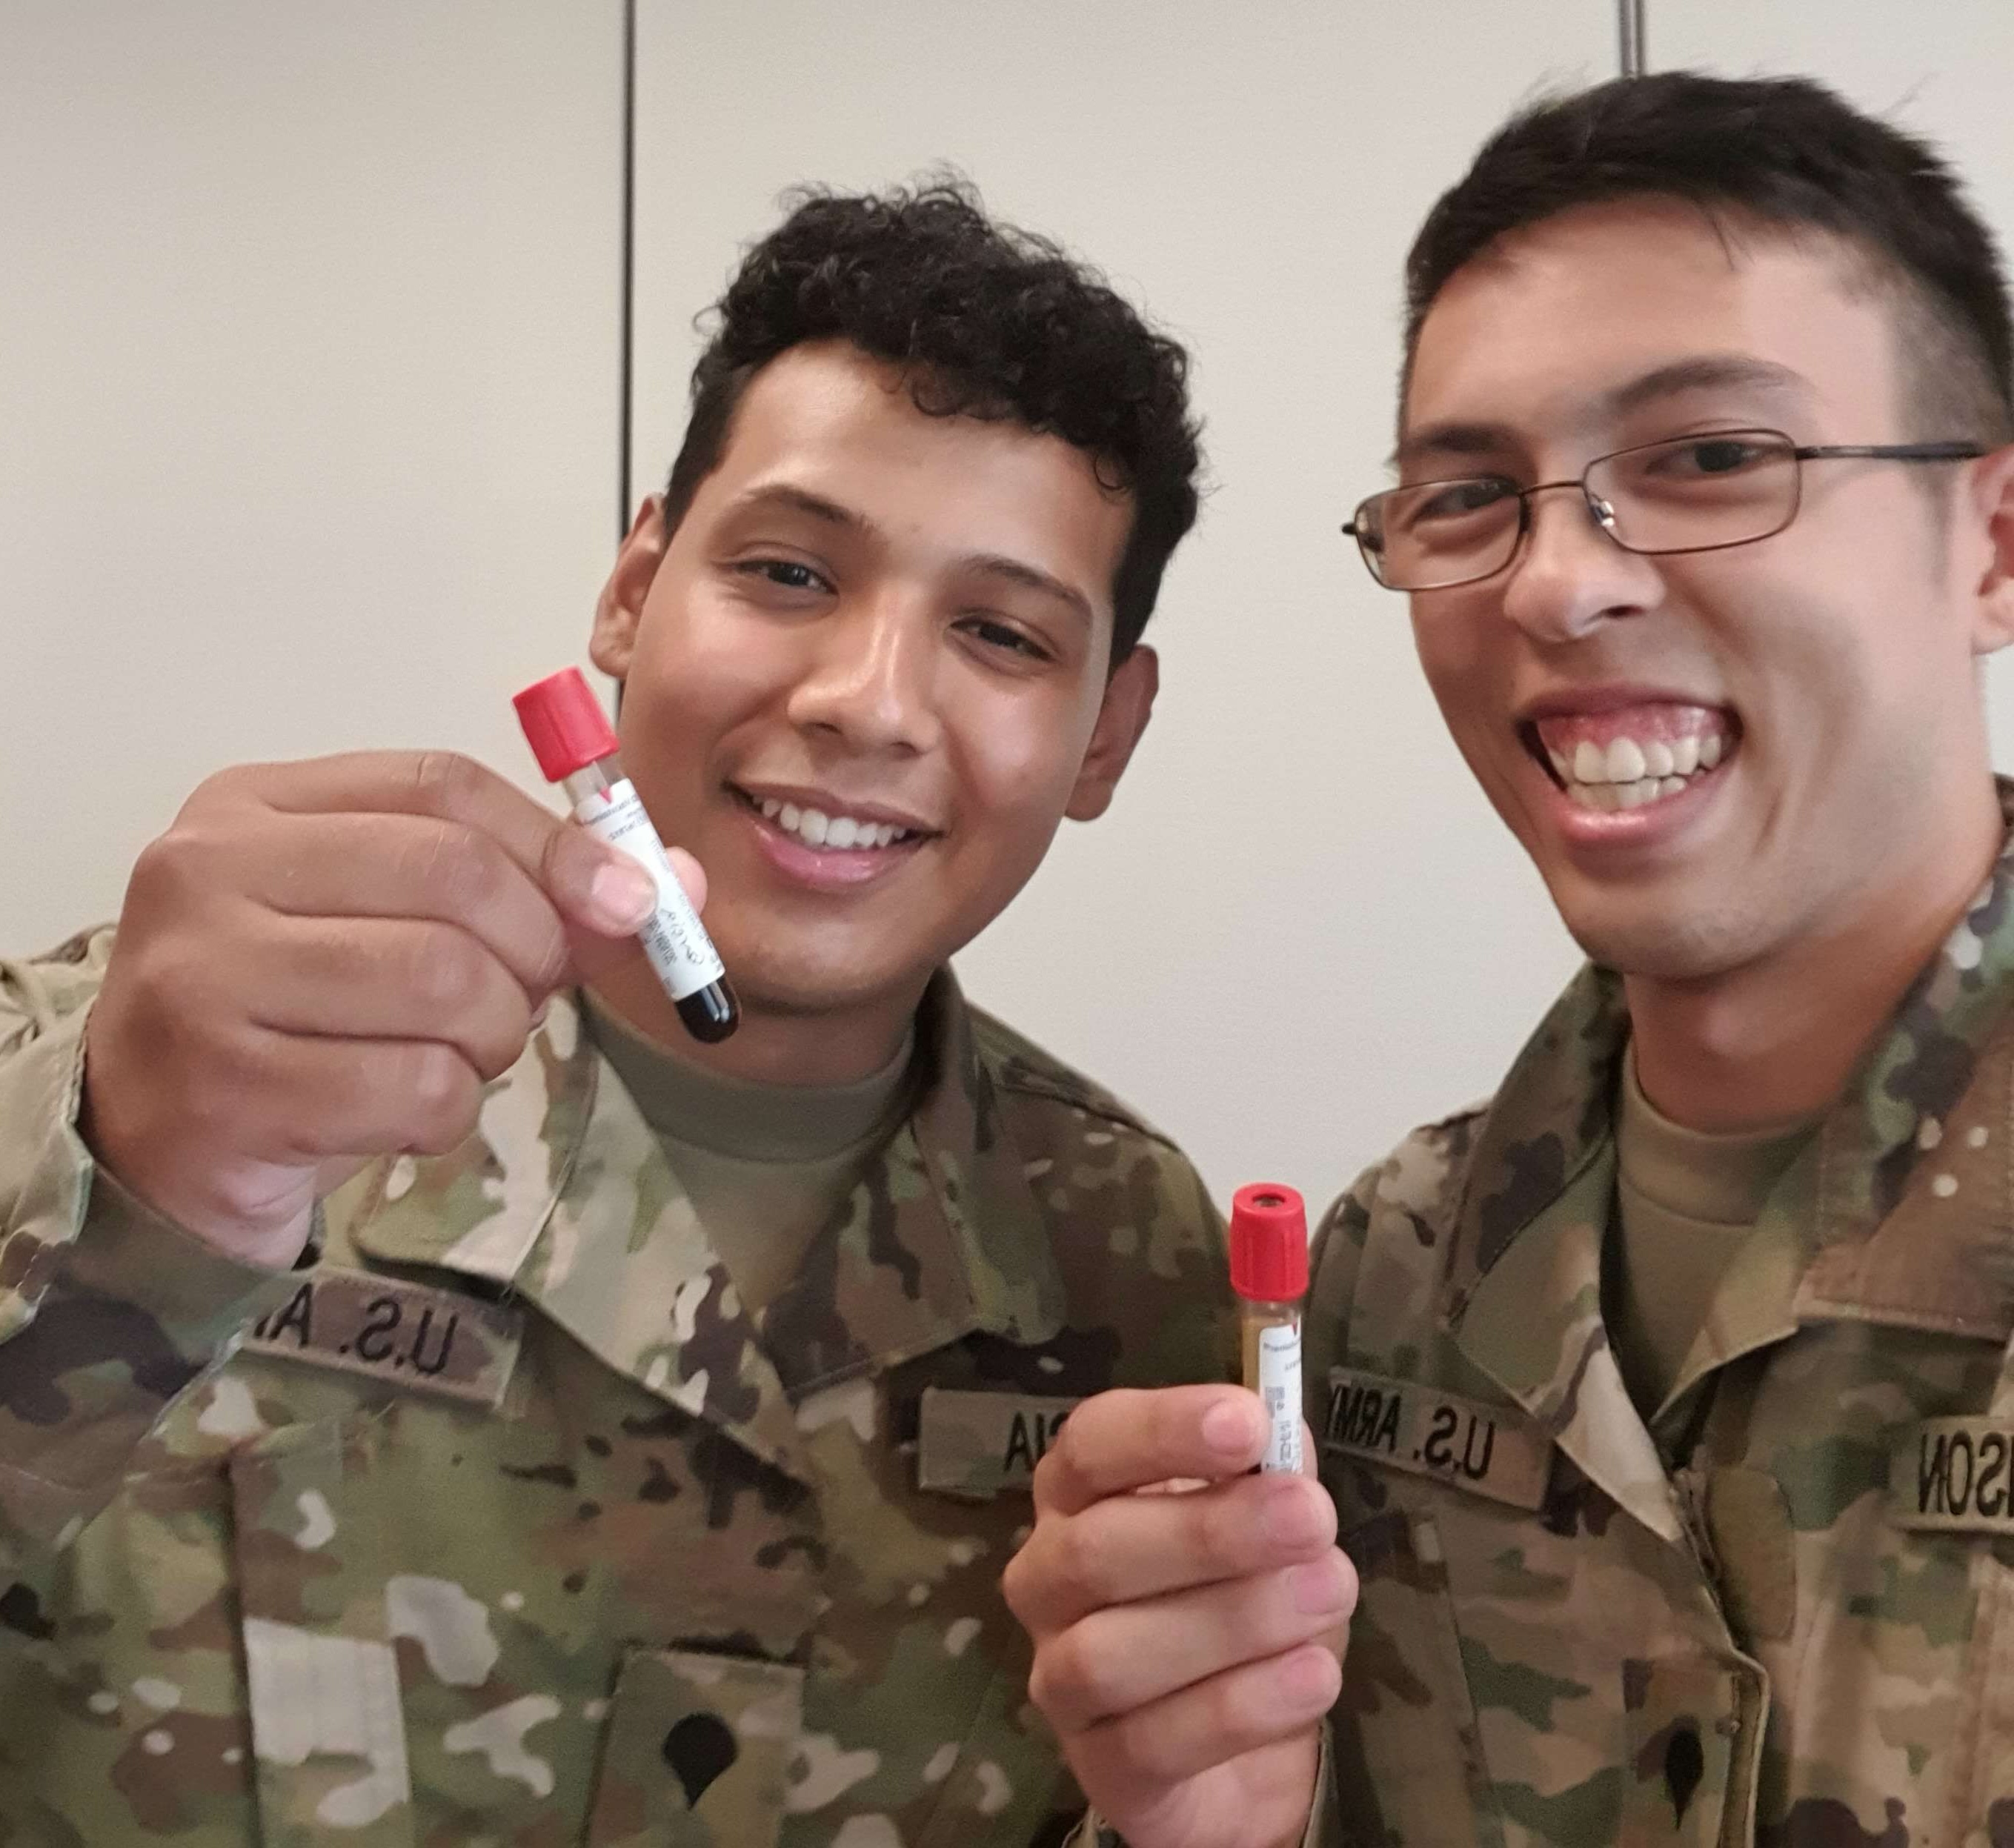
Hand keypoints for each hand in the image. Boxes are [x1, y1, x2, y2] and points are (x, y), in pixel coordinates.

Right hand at [83, 750, 700, 1266]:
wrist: (156, 1149)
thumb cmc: (298, 1024)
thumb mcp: (397, 928)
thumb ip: (531, 893)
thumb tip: (678, 882)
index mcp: (252, 806)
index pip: (443, 786)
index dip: (559, 844)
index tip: (632, 901)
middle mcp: (209, 872)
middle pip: (454, 878)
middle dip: (534, 950)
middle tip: (525, 999)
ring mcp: (204, 979)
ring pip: (445, 984)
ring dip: (495, 1036)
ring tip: (459, 1055)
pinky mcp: (225, 1089)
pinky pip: (416, 1087)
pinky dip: (452, 1110)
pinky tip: (411, 1113)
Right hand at [1004, 1384, 1351, 1847]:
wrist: (1247, 1741)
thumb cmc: (1243, 1594)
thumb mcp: (1267, 1520)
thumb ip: (1271, 1472)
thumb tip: (1283, 1434)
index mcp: (1078, 1496)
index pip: (1090, 1446)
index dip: (1164, 1431)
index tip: (1249, 1422)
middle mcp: (1048, 1580)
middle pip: (1095, 1549)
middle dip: (1211, 1531)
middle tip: (1313, 1519)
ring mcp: (1061, 1679)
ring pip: (1110, 1655)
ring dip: (1232, 1620)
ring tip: (1329, 1593)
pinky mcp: (1099, 1769)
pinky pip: (1151, 1744)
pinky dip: (1240, 1707)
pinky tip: (1314, 1675)